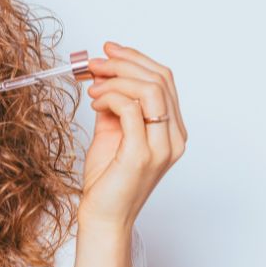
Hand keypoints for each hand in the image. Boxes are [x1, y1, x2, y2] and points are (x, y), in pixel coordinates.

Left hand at [80, 41, 187, 230]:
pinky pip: (132, 109)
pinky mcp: (142, 154)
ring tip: (92, 84)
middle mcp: (174, 137)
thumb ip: (114, 107)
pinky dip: (111, 97)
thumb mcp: (111, 134)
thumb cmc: (106, 180)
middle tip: (94, 62)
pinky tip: (94, 101)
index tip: (108, 50)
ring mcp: (161, 146)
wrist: (103, 216)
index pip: (164, 80)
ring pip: (150, 90)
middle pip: (159, 79)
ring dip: (116, 78)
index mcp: (171, 130)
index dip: (135, 59)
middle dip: (123, 63)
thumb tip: (103, 78)